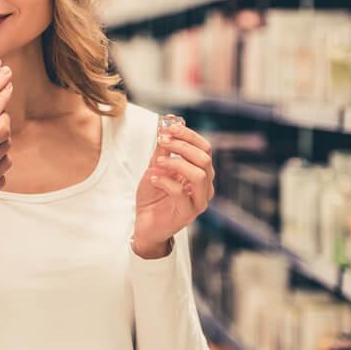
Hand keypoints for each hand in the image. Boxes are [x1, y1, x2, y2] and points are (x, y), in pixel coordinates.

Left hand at [133, 119, 214, 257]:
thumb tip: (167, 126)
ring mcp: (199, 201)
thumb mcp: (155, 168)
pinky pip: (181, 193)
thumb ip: (162, 150)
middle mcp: (204, 186)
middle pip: (204, 159)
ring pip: (199, 175)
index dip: (188, 135)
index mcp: (200, 172)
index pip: (205, 148)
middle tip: (161, 141)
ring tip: (157, 163)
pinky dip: (165, 181)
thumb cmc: (153, 195)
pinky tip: (153, 179)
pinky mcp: (188, 213)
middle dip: (181, 146)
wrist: (145, 223)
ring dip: (176, 163)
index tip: (168, 127)